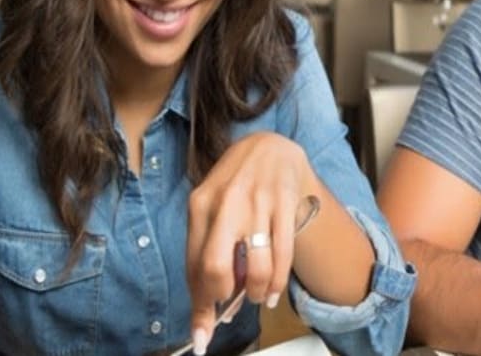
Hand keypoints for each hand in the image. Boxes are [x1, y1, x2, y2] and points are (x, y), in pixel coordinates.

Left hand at [186, 132, 315, 353]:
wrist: (270, 146)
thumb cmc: (235, 183)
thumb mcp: (211, 207)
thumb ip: (206, 248)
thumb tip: (206, 301)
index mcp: (200, 204)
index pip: (194, 265)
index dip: (198, 306)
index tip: (201, 334)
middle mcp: (226, 202)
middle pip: (216, 267)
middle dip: (223, 297)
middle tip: (230, 304)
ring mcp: (258, 202)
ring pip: (256, 266)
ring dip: (255, 292)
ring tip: (256, 296)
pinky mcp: (285, 203)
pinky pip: (283, 254)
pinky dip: (277, 282)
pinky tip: (273, 292)